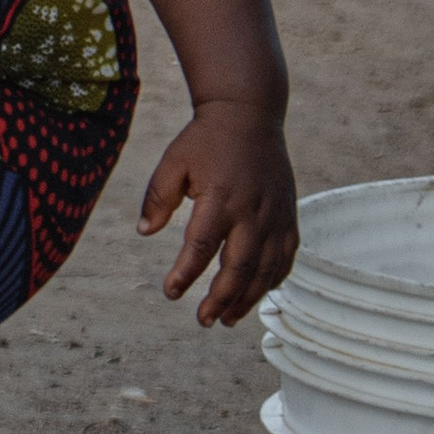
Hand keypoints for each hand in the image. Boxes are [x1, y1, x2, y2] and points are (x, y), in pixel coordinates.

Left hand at [137, 98, 299, 326]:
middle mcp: (252, 211)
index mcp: (221, 197)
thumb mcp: (174, 161)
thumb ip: (158, 196)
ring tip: (227, 319)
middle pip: (239, 268)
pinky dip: (273, 280)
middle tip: (203, 320)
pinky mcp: (289, 216)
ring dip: (247, 299)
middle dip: (221, 299)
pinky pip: (285, 258)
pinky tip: (257, 295)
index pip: (202, 246)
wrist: (249, 113)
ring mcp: (276, 216)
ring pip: (265, 270)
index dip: (186, 274)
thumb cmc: (206, 139)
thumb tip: (144, 233)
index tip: (171, 292)